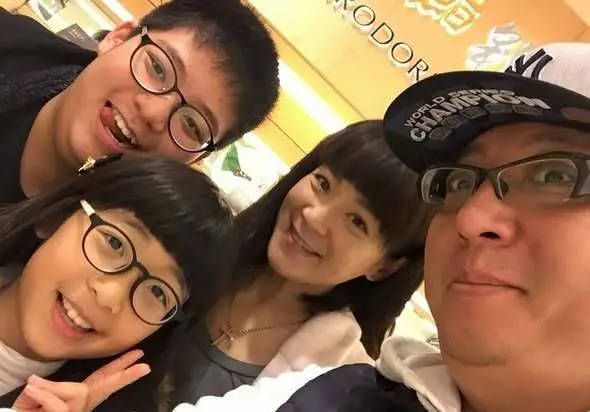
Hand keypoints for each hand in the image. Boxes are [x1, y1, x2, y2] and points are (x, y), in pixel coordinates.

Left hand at [12, 349, 149, 411]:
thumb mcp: (37, 396)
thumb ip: (47, 388)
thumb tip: (39, 381)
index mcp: (80, 396)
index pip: (104, 377)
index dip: (121, 366)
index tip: (141, 357)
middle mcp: (82, 405)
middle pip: (105, 387)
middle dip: (125, 376)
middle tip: (144, 367)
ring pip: (78, 394)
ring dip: (54, 390)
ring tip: (32, 385)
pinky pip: (59, 406)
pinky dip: (45, 396)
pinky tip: (32, 388)